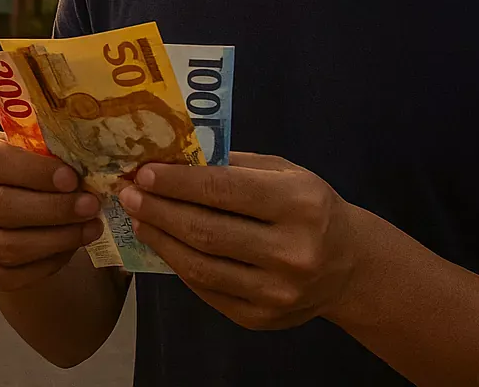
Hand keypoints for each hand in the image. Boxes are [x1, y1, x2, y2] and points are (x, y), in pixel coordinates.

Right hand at [0, 128, 104, 291]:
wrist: (19, 203)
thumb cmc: (33, 167)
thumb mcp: (37, 148)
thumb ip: (53, 152)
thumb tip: (88, 165)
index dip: (33, 171)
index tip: (72, 179)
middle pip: (0, 206)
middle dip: (52, 209)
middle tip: (91, 206)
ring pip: (8, 246)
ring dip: (57, 239)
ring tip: (91, 228)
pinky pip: (13, 274)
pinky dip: (48, 263)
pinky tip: (72, 247)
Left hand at [119, 152, 364, 329]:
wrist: (349, 267)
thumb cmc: (309, 207)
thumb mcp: (284, 173)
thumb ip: (232, 166)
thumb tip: (170, 159)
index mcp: (299, 204)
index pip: (224, 190)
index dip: (177, 182)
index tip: (143, 173)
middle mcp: (291, 252)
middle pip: (206, 231)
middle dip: (160, 211)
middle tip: (129, 195)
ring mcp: (277, 292)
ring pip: (201, 267)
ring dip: (161, 241)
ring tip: (139, 219)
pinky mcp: (262, 319)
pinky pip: (207, 292)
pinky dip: (180, 266)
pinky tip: (165, 246)